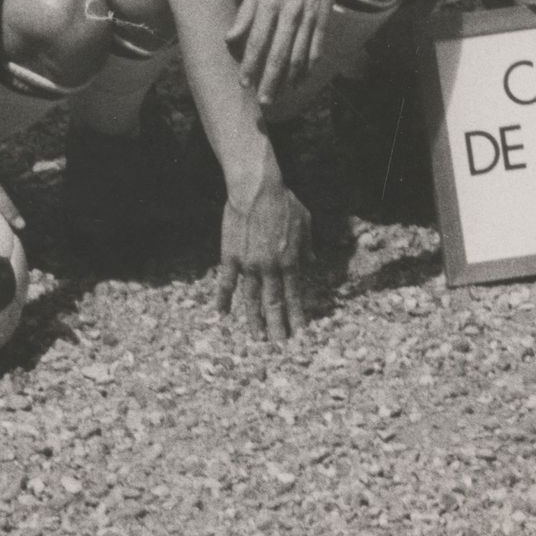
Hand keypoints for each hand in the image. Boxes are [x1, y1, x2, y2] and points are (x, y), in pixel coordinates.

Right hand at [214, 149, 308, 340]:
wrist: (256, 188)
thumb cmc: (283, 201)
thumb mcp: (305, 222)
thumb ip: (307, 246)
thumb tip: (313, 262)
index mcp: (291, 261)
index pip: (294, 296)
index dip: (297, 317)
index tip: (300, 334)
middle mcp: (271, 268)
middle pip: (274, 305)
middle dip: (278, 328)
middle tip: (279, 347)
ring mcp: (249, 265)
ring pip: (252, 300)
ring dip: (254, 321)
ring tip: (256, 339)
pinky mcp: (231, 257)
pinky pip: (227, 284)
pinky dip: (224, 300)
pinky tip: (222, 314)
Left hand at [227, 0, 340, 107]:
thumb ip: (244, 11)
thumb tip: (229, 37)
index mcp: (270, 1)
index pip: (257, 40)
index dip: (250, 64)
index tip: (243, 83)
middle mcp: (290, 11)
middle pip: (279, 53)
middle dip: (270, 80)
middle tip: (263, 101)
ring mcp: (310, 17)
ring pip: (299, 56)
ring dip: (289, 80)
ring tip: (280, 96)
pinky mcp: (324, 20)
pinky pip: (316, 49)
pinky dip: (309, 68)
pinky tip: (301, 81)